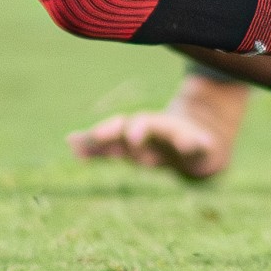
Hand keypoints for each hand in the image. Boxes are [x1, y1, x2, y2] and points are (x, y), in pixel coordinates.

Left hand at [66, 107, 231, 180]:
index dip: (103, 134)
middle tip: (104, 135)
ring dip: (151, 131)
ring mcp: (178, 135)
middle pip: (139, 124)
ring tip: (133, 138)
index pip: (118, 130)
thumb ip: (102, 146)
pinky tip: (186, 146)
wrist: (200, 140)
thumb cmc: (158, 144)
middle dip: (122, 129)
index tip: (84, 138)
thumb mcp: (132, 146)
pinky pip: (197, 144)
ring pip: (164, 130)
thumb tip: (70, 142)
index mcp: (138, 132)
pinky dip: (192, 143)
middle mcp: (155, 129)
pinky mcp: (200, 144)